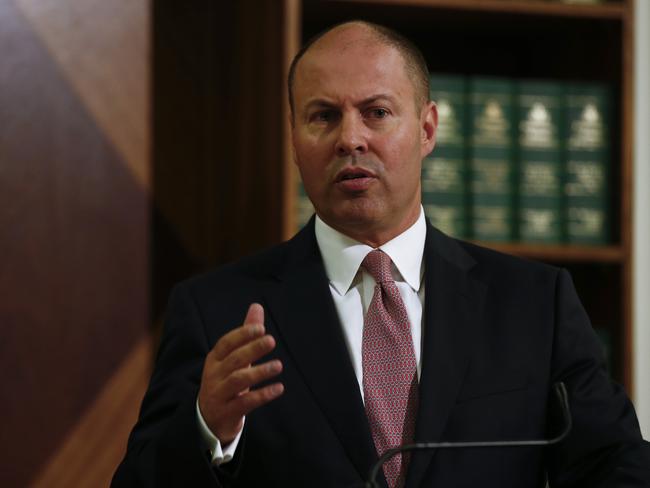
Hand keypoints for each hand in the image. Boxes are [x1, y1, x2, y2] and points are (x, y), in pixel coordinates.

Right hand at [198, 303, 283, 443]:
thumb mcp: (233, 358)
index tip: (260, 328)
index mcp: (215, 359)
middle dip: (252, 349)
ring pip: (238, 381)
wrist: (207, 419)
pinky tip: (278, 388)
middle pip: (234, 360)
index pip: (225, 343)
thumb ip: (246, 334)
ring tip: (278, 365)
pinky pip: (245, 402)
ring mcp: (219, 394)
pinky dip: (262, 395)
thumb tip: (257, 306)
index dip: (242, 335)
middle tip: (271, 341)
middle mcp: (214, 375)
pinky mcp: (227, 412)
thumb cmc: (225, 381)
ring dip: (259, 372)